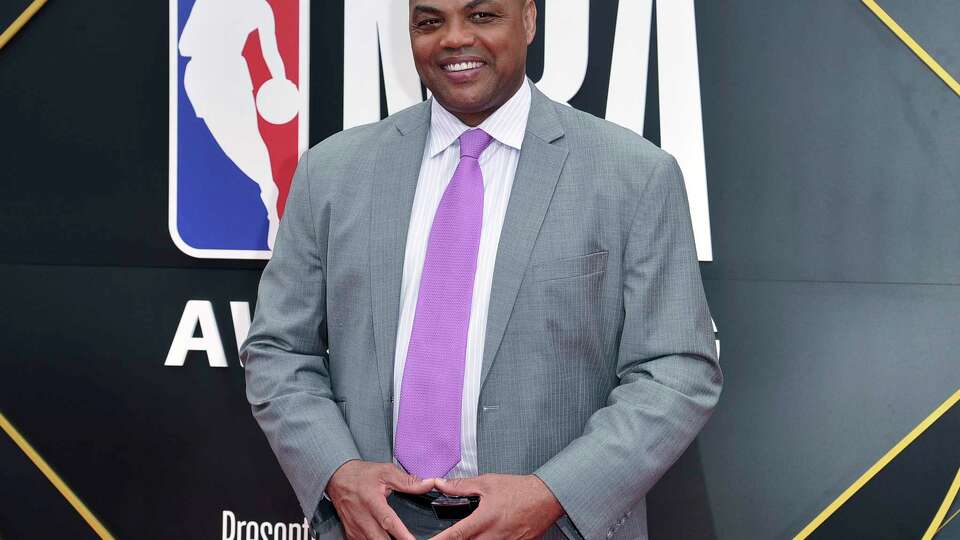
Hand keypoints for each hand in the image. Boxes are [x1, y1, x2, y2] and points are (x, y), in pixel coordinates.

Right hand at [326, 460, 435, 539]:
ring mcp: (355, 528)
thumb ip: (408, 481)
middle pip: (380, 539)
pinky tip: (385, 538)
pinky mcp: (351, 534)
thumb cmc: (361, 475)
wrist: (337, 477)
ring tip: (399, 539)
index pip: (388, 521)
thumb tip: (428, 484)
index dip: (401, 534)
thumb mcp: (385, 472)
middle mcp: (362, 518)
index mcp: (372, 502)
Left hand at [430, 474, 564, 539]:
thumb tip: (440, 484)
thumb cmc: (520, 490)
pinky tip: (485, 535)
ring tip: (473, 531)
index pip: (454, 536)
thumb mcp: (487, 483)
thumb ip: (461, 486)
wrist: (547, 498)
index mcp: (484, 520)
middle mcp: (493, 537)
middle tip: (449, 535)